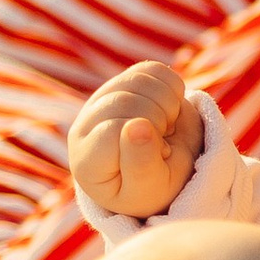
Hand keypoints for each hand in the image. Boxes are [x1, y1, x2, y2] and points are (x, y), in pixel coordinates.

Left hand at [70, 60, 202, 217]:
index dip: (144, 140)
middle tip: (164, 144)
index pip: (112, 131)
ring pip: (136, 80)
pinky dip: (173, 88)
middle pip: (123, 102)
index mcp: (87, 160)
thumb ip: (141, 165)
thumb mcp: (152, 189)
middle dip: (158, 120)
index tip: (160, 157)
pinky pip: (152, 70)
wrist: (166, 172)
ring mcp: (104, 98)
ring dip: (166, 103)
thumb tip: (137, 125)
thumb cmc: (154, 188)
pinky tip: (170, 110)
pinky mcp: (126, 82)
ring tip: (165, 127)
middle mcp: (86, 125)